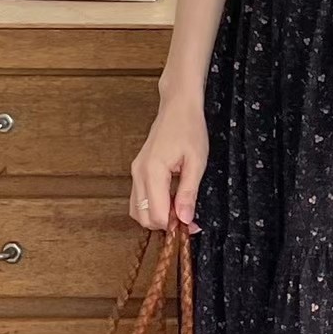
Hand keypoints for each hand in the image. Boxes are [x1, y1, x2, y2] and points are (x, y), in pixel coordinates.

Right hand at [129, 92, 207, 231]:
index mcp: (153, 171)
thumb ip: (189, 193)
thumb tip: (184, 219)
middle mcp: (138, 174)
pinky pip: (139, 198)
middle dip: (164, 224)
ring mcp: (135, 172)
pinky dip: (152, 206)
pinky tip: (171, 200)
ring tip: (179, 209)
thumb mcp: (197, 162)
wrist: (178, 107)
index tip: (192, 225)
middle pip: (143, 217)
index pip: (157, 215)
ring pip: (138, 210)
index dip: (174, 226)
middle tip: (187, 219)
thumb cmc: (189, 129)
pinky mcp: (137, 171)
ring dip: (157, 217)